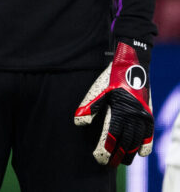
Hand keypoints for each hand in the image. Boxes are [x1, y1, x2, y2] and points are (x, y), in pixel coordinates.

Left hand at [74, 40, 153, 165]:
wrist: (133, 64)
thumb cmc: (111, 77)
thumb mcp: (97, 90)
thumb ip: (88, 107)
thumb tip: (79, 124)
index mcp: (119, 111)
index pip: (111, 136)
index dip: (104, 149)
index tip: (98, 158)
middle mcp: (133, 116)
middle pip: (124, 142)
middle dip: (116, 155)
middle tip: (108, 164)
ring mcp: (143, 116)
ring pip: (137, 141)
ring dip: (128, 153)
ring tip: (121, 161)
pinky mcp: (148, 114)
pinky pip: (148, 134)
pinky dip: (145, 145)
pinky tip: (140, 153)